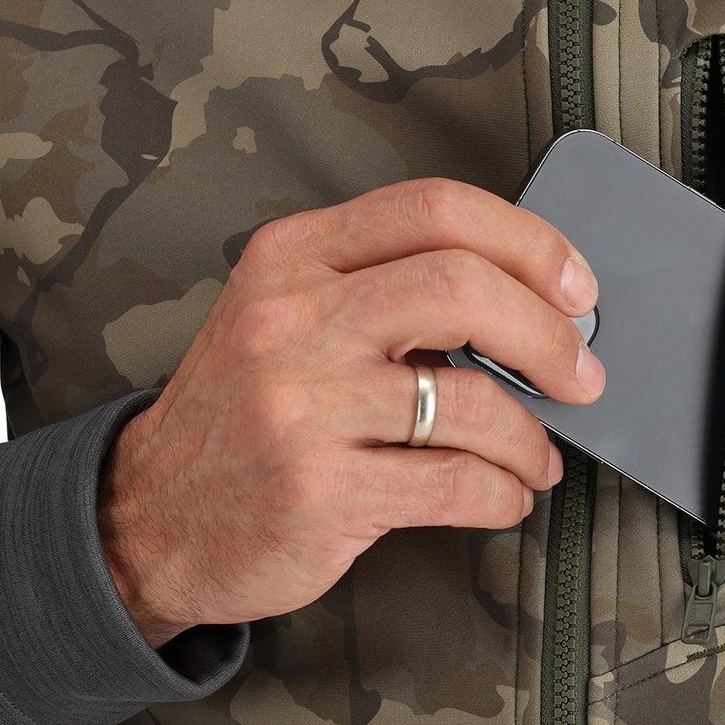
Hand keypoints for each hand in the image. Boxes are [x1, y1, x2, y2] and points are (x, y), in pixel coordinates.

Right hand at [96, 177, 604, 647]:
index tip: (574, 284)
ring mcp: (302, 407)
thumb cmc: (239, 410)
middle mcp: (293, 319)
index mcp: (293, 256)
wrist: (145, 517)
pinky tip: (504, 493)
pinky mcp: (319, 491)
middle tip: (579, 373)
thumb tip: (528, 297)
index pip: (435, 208)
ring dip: (529, 435)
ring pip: (468, 400)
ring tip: (537, 453)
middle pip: (462, 286)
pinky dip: (502, 492)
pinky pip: (452, 484)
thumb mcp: (284, 312)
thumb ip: (384, 285)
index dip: (528, 241)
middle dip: (548, 335)